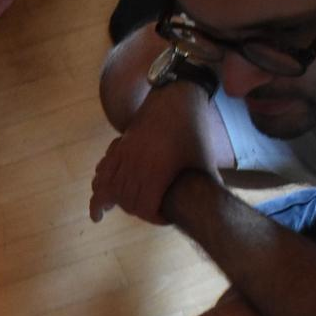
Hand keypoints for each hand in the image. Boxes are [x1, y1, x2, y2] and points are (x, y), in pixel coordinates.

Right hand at [89, 84, 222, 224]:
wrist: (176, 98)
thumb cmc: (193, 131)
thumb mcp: (204, 161)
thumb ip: (207, 186)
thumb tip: (217, 208)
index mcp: (155, 174)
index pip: (145, 208)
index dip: (154, 217)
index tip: (165, 217)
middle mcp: (134, 167)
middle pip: (126, 200)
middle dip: (135, 210)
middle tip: (148, 213)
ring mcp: (124, 155)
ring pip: (108, 186)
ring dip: (107, 200)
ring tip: (100, 214)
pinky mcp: (120, 145)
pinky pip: (103, 168)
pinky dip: (99, 181)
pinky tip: (98, 188)